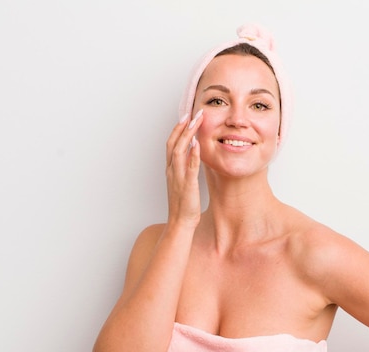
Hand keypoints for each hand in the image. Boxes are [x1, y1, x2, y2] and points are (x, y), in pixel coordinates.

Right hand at [165, 109, 203, 228]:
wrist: (180, 222)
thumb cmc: (184, 204)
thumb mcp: (184, 181)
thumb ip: (186, 167)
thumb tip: (194, 154)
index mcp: (171, 169)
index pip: (172, 143)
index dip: (178, 129)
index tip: (186, 116)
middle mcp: (172, 170)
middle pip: (174, 143)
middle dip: (182, 126)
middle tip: (192, 113)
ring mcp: (178, 177)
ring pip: (179, 151)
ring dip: (187, 135)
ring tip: (196, 122)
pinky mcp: (188, 185)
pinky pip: (189, 168)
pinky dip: (192, 155)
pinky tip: (197, 145)